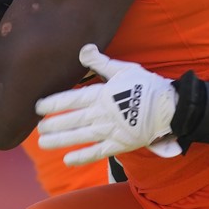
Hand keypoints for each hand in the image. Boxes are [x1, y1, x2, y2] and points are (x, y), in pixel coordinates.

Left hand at [35, 44, 181, 165]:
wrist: (170, 108)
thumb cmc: (146, 86)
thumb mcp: (123, 69)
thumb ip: (100, 62)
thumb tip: (83, 49)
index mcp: (102, 94)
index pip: (72, 99)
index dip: (53, 103)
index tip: (37, 107)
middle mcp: (103, 114)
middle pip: (73, 120)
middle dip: (53, 124)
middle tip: (37, 128)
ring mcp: (111, 131)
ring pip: (80, 137)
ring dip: (60, 140)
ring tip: (43, 143)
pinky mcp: (120, 144)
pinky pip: (97, 152)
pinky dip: (82, 157)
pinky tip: (67, 160)